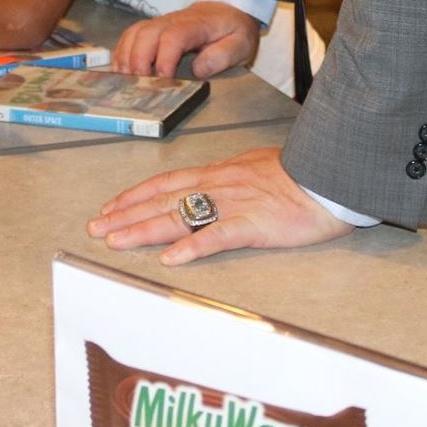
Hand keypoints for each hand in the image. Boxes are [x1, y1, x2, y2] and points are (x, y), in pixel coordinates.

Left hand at [87, 146, 351, 265]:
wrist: (332, 174)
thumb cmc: (301, 174)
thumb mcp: (257, 167)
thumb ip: (232, 179)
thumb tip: (214, 186)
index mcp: (218, 173)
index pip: (166, 183)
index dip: (135, 195)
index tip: (110, 206)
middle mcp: (217, 185)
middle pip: (161, 201)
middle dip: (125, 215)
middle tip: (94, 228)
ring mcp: (233, 204)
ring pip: (178, 217)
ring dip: (143, 230)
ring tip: (114, 241)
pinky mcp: (253, 225)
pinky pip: (217, 236)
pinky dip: (191, 247)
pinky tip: (169, 260)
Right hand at [112, 1, 258, 79]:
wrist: (229, 9)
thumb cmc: (233, 29)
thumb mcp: (241, 43)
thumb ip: (223, 55)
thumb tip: (199, 69)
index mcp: (197, 24)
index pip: (174, 36)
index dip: (164, 57)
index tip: (163, 78)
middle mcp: (173, 20)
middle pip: (147, 33)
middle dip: (138, 59)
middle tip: (139, 83)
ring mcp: (161, 23)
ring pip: (134, 33)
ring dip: (126, 56)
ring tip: (124, 79)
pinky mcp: (153, 29)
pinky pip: (130, 36)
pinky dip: (122, 52)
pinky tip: (121, 70)